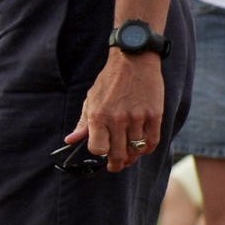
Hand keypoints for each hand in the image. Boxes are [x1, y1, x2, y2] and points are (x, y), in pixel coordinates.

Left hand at [64, 54, 164, 171]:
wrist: (133, 60)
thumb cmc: (110, 81)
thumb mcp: (91, 99)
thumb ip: (82, 123)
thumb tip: (70, 140)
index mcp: (99, 115)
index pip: (98, 149)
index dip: (99, 154)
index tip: (101, 154)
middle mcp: (118, 119)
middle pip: (118, 154)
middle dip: (116, 164)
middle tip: (116, 165)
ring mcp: (138, 118)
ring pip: (136, 150)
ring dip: (132, 157)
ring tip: (129, 156)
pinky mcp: (155, 115)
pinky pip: (152, 142)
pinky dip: (147, 149)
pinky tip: (142, 147)